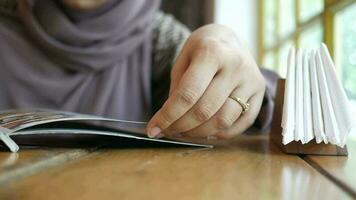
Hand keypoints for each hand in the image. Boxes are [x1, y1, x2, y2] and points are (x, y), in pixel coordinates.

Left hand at [146, 24, 265, 139]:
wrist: (229, 39)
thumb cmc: (201, 49)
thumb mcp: (183, 60)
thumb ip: (177, 89)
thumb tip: (169, 123)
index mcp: (212, 53)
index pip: (187, 94)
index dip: (168, 116)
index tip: (153, 129)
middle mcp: (235, 66)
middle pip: (205, 110)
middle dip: (181, 127)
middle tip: (168, 131)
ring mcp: (251, 80)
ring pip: (223, 120)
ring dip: (199, 133)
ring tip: (184, 132)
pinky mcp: (260, 92)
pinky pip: (241, 123)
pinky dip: (221, 134)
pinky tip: (205, 132)